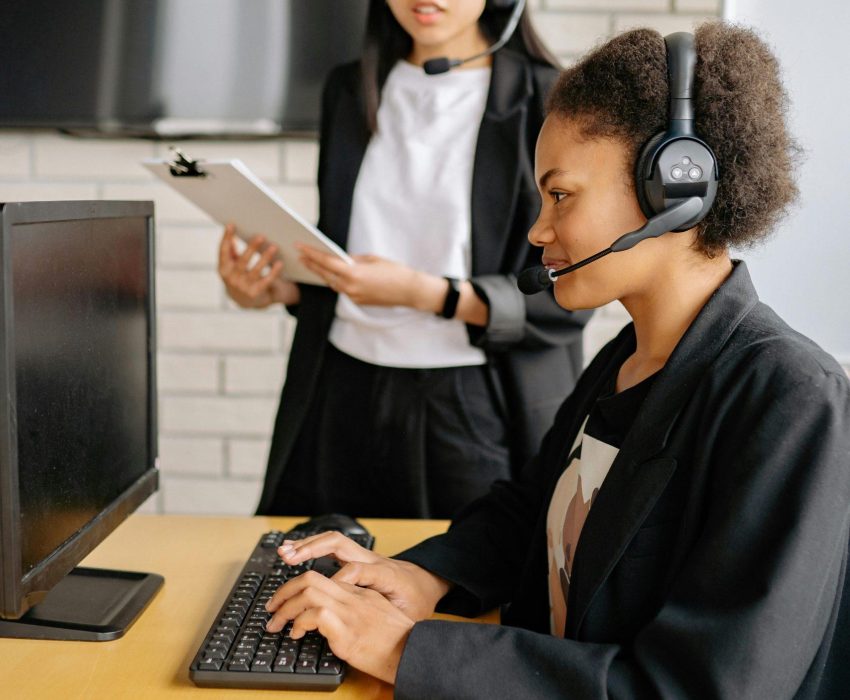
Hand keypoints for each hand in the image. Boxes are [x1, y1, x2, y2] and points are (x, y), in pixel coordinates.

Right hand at [218, 225, 299, 307]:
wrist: (244, 300)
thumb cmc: (238, 275)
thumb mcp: (231, 264)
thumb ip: (230, 250)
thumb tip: (230, 229)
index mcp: (223, 269)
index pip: (223, 251)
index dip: (226, 238)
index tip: (231, 224)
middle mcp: (231, 278)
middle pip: (242, 261)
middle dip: (251, 248)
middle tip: (261, 236)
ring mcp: (243, 287)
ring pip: (256, 271)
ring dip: (265, 258)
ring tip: (273, 247)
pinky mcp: (255, 293)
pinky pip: (266, 281)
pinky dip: (274, 272)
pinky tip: (280, 263)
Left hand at [264, 571, 413, 683]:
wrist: (412, 653)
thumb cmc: (397, 644)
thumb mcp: (376, 620)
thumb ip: (356, 614)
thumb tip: (330, 623)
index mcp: (359, 593)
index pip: (321, 579)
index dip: (297, 588)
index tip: (285, 601)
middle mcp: (352, 597)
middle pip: (310, 578)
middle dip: (284, 591)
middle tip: (271, 608)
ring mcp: (349, 611)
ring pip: (308, 591)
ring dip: (285, 606)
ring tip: (276, 623)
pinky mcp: (347, 628)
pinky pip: (315, 614)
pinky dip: (299, 622)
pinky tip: (296, 634)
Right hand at [276, 531, 451, 621]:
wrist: (426, 581)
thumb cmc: (416, 600)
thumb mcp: (409, 613)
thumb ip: (390, 615)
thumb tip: (372, 623)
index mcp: (385, 574)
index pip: (359, 569)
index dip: (341, 579)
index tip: (325, 593)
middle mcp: (371, 559)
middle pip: (340, 544)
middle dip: (313, 549)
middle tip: (289, 557)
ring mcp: (363, 555)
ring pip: (333, 541)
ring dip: (307, 545)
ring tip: (284, 552)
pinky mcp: (357, 557)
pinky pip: (332, 546)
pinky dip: (311, 547)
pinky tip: (293, 551)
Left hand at [298, 245, 444, 308]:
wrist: (410, 291)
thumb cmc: (394, 271)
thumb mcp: (372, 259)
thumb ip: (353, 260)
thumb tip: (341, 259)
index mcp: (353, 273)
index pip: (326, 261)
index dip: (311, 253)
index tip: (300, 246)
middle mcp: (350, 287)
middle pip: (325, 274)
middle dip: (312, 263)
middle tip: (300, 254)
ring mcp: (353, 296)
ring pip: (332, 283)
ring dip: (321, 273)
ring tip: (310, 263)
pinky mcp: (358, 301)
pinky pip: (341, 289)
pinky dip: (334, 281)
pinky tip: (329, 274)